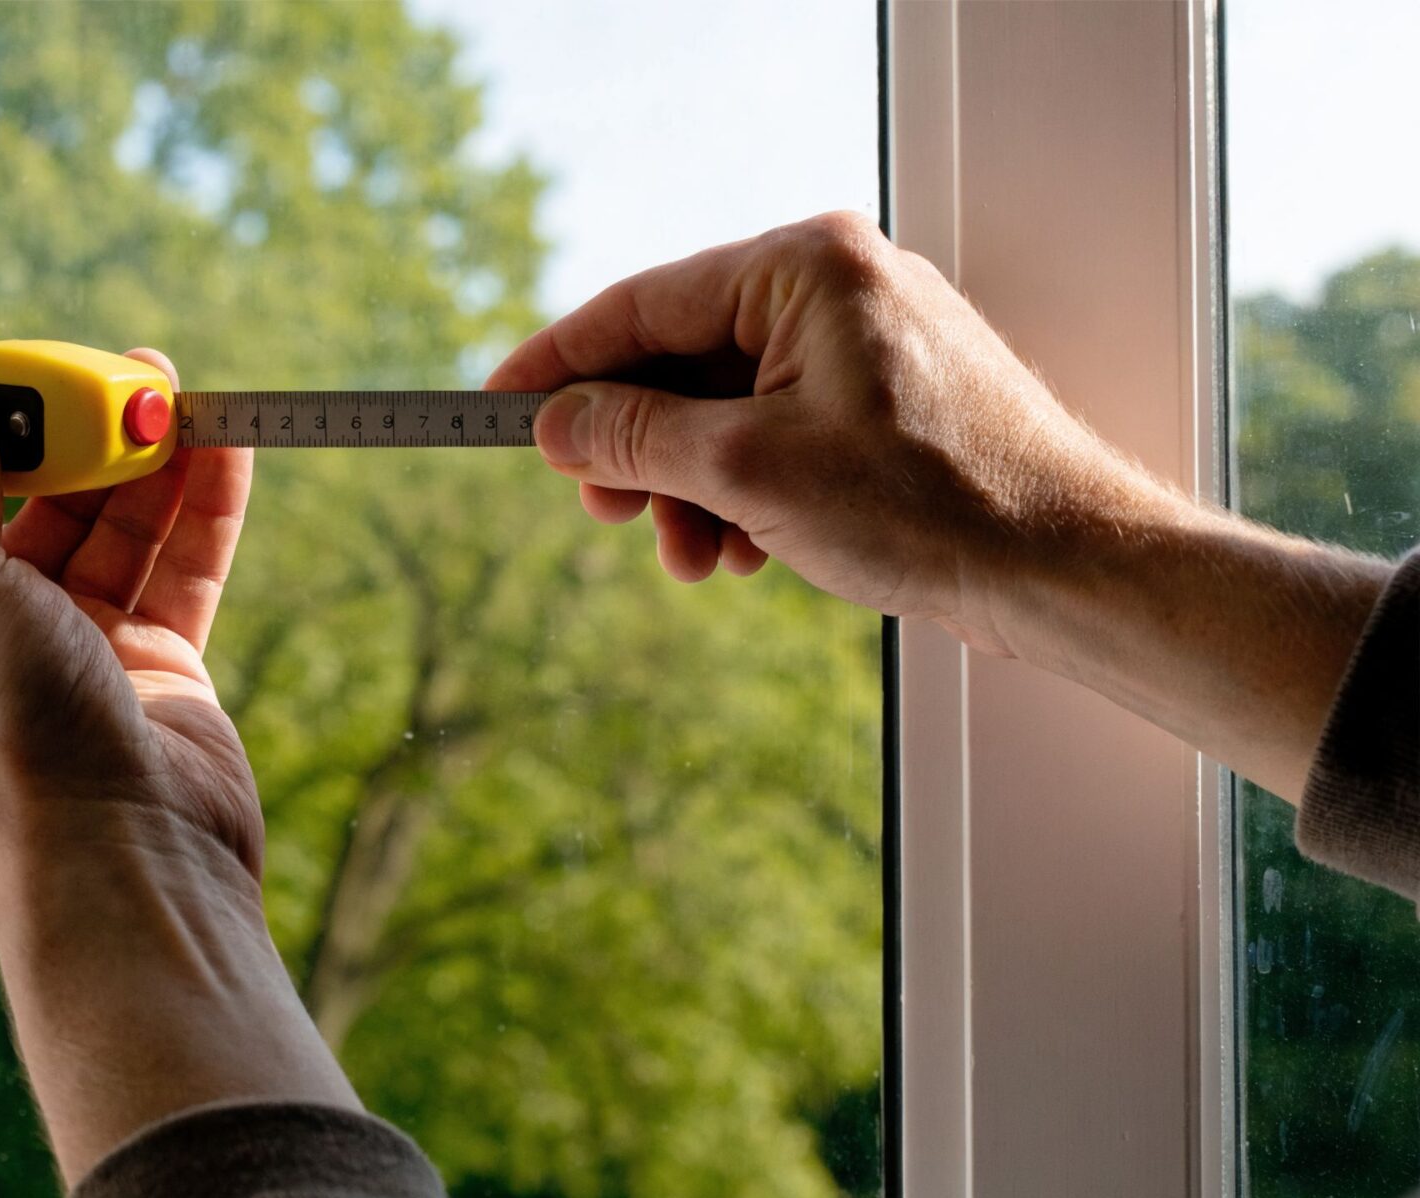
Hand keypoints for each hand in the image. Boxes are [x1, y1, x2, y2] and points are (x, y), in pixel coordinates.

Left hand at [0, 350, 355, 1180]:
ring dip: (139, 458)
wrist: (125, 866)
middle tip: (108, 368)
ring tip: (174, 388)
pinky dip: (200, 505)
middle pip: (22, 502)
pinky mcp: (158, 669)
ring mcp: (75, 652)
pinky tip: (223, 443)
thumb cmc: (12, 736)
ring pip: (109, 527)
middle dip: (62, 431)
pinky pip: (179, 568)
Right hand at [488, 210, 1182, 654]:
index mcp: (804, 264)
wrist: (1067, 569)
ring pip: (726, 405)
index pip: (642, 302)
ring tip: (696, 558)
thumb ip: (633, 437)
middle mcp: (837, 282)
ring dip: (691, 487)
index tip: (494, 407)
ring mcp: (867, 337)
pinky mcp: (888, 395)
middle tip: (605, 515)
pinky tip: (748, 551)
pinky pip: (777, 428)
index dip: (558, 364)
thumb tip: (555, 423)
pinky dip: (746, 488)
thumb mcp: (746, 471)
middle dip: (639, 451)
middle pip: (681, 358)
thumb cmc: (928, 506)